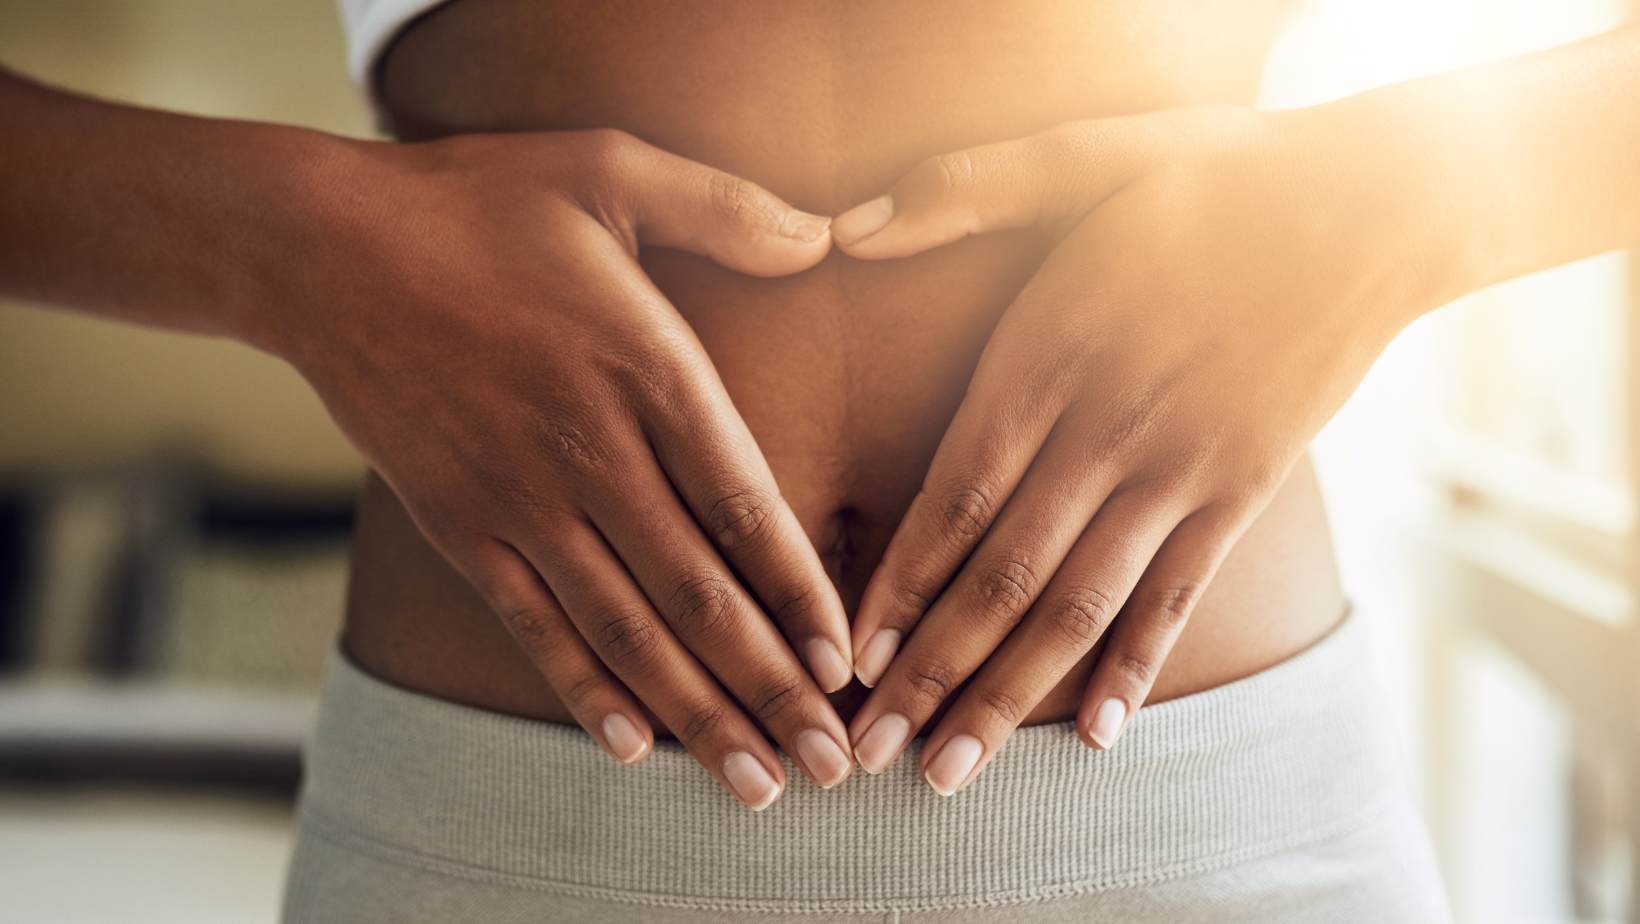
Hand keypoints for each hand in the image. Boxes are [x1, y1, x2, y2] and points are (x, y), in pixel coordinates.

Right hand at [280, 129, 855, 806]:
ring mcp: (519, 499)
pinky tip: (632, 747)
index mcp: (644, 366)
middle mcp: (588, 449)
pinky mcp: (460, 525)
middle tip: (829, 765)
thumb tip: (824, 234)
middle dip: (771, 688)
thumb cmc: (477, 203)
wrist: (320, 247)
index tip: (847, 662)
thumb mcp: (607, 170)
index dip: (801, 594)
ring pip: (624, 630)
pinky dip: (585, 691)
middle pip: (698, 593)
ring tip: (755, 784)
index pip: (744, 505)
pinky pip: (533, 626)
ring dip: (696, 715)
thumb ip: (725, 206)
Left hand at [831, 106, 1432, 792]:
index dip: (896, 583)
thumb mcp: (1086, 154)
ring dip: (1009, 695)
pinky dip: (1134, 667)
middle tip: (869, 752)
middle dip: (928, 671)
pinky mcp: (1243, 491)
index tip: (847, 659)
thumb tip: (850, 226)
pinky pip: (1179, 596)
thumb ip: (966, 189)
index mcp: (1050, 352)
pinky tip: (1095, 738)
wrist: (1372, 208)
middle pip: (1001, 573)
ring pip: (1079, 604)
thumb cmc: (1212, 181)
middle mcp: (1108, 428)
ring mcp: (1181, 469)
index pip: (953, 493)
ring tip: (952, 774)